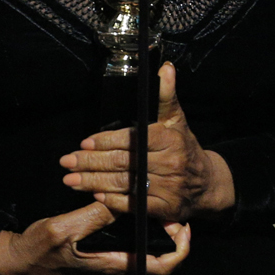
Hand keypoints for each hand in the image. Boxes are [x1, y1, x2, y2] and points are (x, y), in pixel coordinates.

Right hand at [0, 202, 190, 274]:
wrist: (14, 266)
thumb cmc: (36, 252)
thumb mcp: (62, 230)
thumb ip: (93, 216)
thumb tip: (123, 199)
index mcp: (113, 265)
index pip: (162, 267)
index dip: (180, 249)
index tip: (184, 227)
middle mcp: (116, 266)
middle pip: (159, 255)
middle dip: (170, 232)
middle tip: (171, 204)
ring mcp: (108, 261)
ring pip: (143, 246)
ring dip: (151, 225)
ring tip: (154, 198)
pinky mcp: (98, 254)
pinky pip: (126, 242)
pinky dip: (133, 223)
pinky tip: (127, 201)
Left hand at [61, 62, 236, 221]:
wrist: (207, 184)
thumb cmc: (184, 147)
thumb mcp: (177, 119)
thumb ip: (166, 95)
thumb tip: (165, 68)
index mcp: (170, 138)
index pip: (132, 139)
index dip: (106, 141)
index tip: (84, 143)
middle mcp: (170, 163)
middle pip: (123, 162)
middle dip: (91, 162)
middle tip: (67, 161)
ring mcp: (168, 187)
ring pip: (124, 183)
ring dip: (93, 182)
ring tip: (71, 179)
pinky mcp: (165, 207)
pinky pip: (134, 204)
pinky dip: (113, 200)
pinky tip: (96, 195)